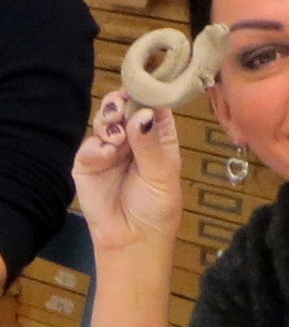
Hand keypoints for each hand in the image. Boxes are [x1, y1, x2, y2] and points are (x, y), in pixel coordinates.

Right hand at [73, 91, 182, 250]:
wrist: (132, 241)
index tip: (144, 85)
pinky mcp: (88, 162)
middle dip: (122, 102)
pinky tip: (107, 153)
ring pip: (105, 120)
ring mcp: (109, 148)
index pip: (154, 106)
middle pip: (125, 107)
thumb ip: (150, 144)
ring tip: (117, 136)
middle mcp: (134, 139)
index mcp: (158, 138)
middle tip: (121, 107)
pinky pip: (89, 144)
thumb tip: (142, 114)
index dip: (150, 94)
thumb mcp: (162, 176)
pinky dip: (96, 145)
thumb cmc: (156, 210)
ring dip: (109, 121)